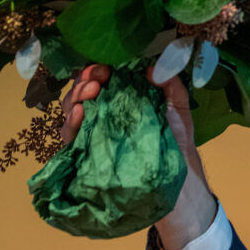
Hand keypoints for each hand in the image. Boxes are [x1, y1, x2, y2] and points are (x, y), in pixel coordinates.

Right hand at [60, 64, 218, 249]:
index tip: (105, 67)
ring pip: (71, 111)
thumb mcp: (178, 109)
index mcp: (122, 100)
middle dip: (84, 81)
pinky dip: (71, 123)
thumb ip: (171, 85)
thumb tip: (154, 66)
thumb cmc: (175, 143)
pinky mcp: (88, 155)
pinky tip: (79, 113)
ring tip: (89, 92)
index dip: (97, 70)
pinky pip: (71, 138)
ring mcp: (94, 135)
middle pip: (82, 92)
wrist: (177, 182)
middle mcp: (104, 115)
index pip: (101, 79)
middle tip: (96, 79)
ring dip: (75, 97)